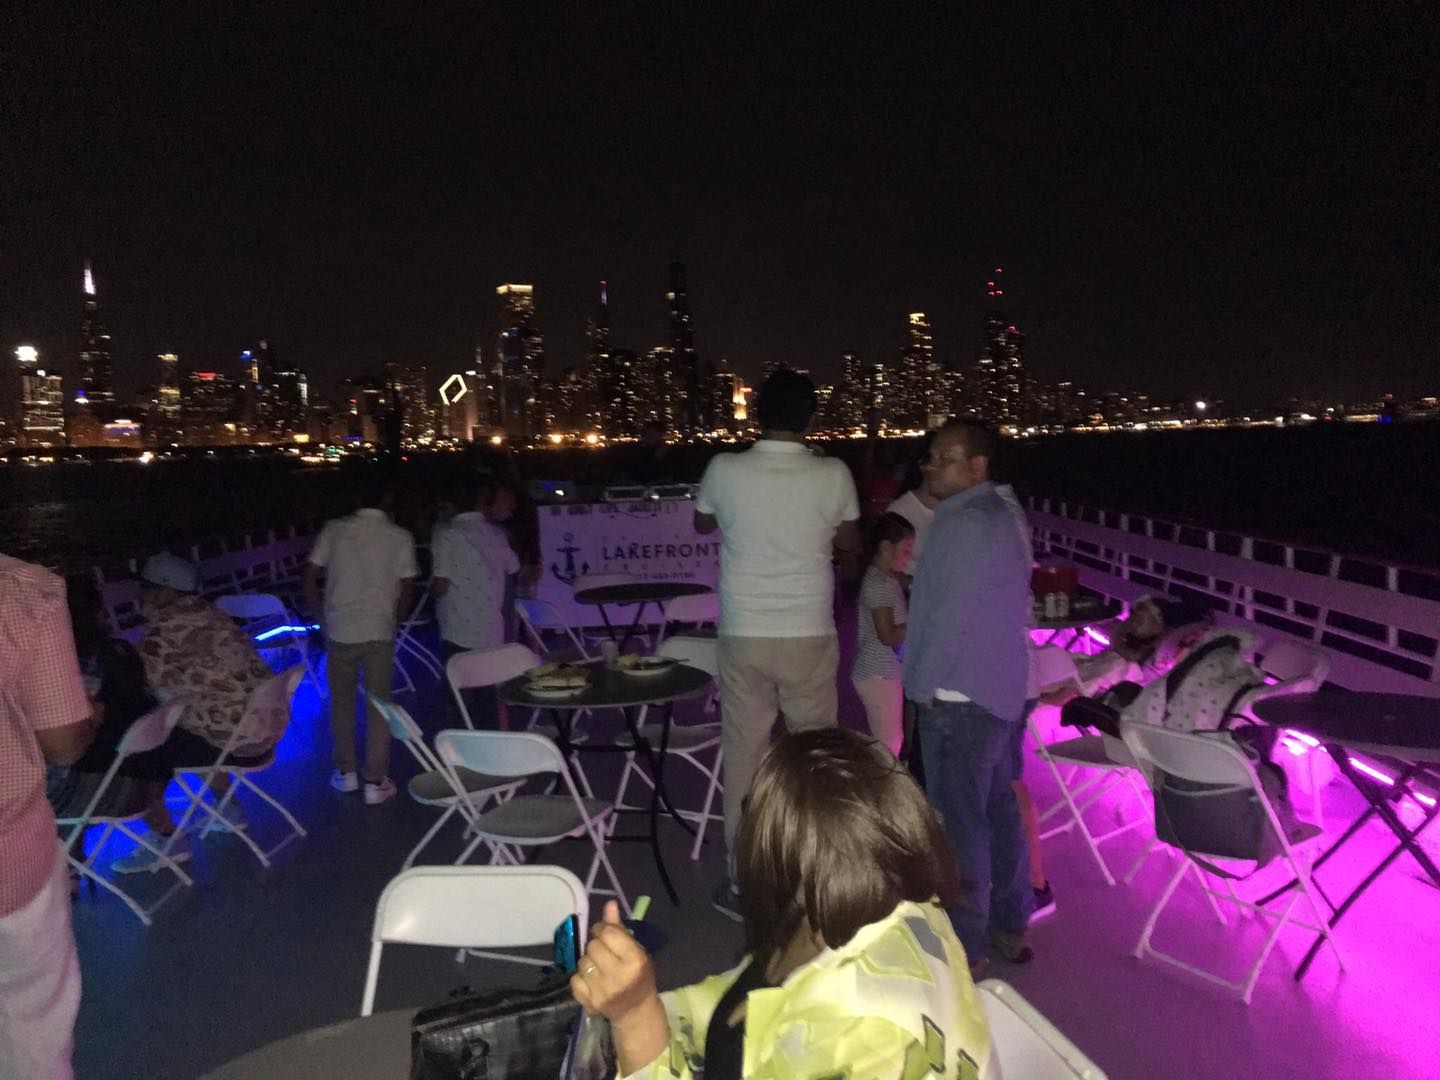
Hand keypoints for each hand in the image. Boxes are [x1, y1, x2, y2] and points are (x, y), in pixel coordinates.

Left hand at [570, 902, 668, 1073]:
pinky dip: (580, 977)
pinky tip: (592, 980)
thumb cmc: (638, 975)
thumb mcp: (636, 950)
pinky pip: (574, 979)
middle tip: (604, 952)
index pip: (608, 933)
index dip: (603, 929)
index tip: (605, 932)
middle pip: (593, 946)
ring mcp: (602, 991)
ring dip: (588, 961)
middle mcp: (618, 976)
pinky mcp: (590, 1002)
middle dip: (596, 945)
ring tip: (599, 967)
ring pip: (582, 962)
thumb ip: (620, 928)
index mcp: (635, 960)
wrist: (635, 1010)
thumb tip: (609, 903)